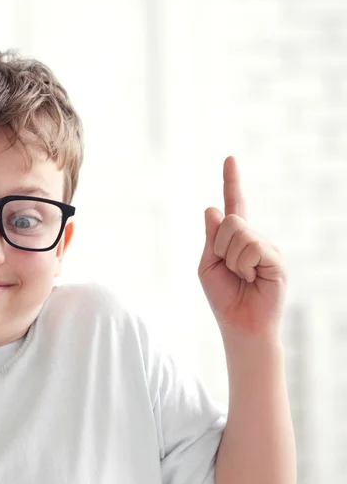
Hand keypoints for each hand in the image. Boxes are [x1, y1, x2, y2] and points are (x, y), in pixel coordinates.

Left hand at [197, 156, 287, 340]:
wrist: (240, 325)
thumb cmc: (223, 297)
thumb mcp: (207, 265)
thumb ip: (211, 238)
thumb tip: (213, 207)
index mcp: (235, 238)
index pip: (234, 204)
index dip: (232, 181)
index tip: (229, 158)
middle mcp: (254, 238)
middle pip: (229, 220)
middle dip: (219, 246)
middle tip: (230, 270)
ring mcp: (267, 247)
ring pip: (238, 232)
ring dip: (231, 259)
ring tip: (242, 277)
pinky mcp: (276, 259)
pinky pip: (251, 247)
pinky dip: (242, 265)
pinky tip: (252, 279)